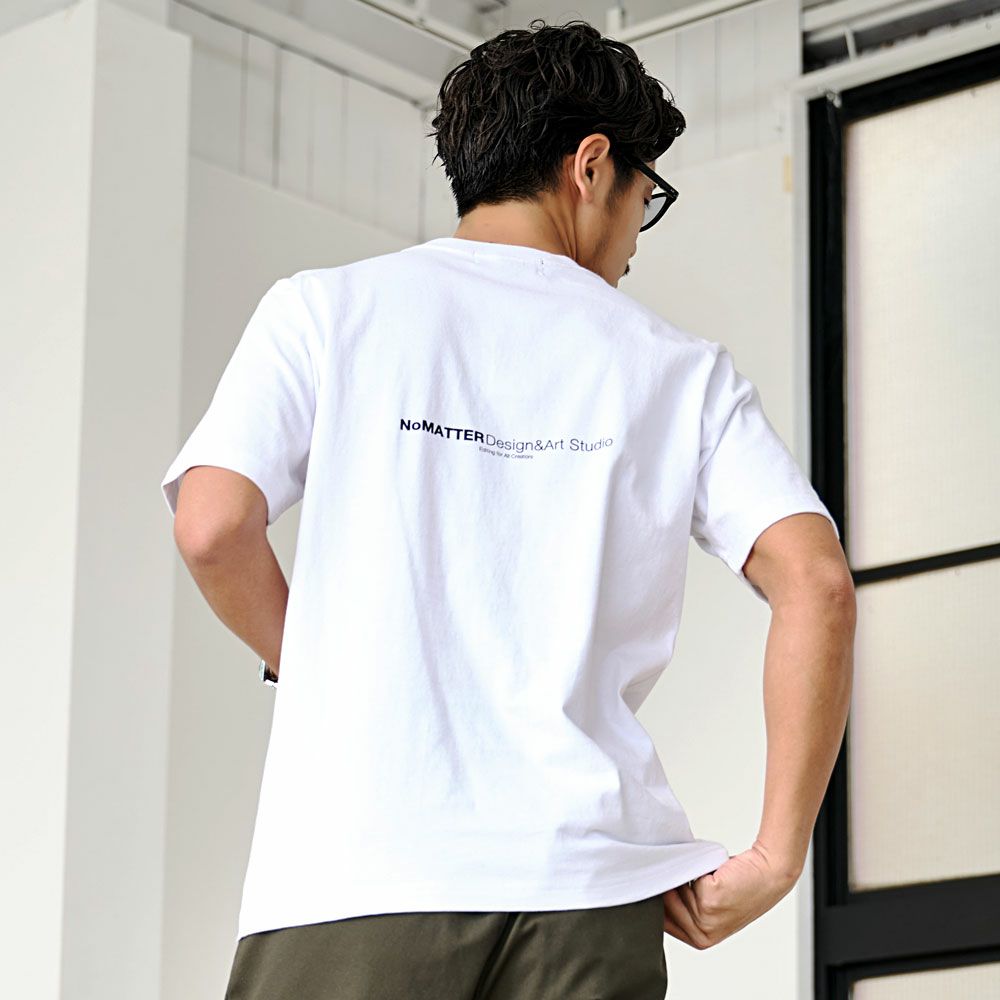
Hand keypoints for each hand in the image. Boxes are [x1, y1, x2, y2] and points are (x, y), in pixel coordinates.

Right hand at [660, 842, 798, 948]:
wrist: (767, 872)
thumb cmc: (740, 886)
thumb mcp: (709, 906)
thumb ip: (684, 908)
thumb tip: (655, 891)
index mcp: (700, 940)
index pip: (662, 922)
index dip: (657, 902)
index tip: (659, 886)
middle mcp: (702, 935)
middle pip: (663, 905)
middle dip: (671, 886)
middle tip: (690, 877)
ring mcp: (706, 919)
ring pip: (673, 890)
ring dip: (686, 876)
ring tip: (707, 876)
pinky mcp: (709, 899)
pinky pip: (686, 877)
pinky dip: (696, 868)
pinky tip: (713, 872)